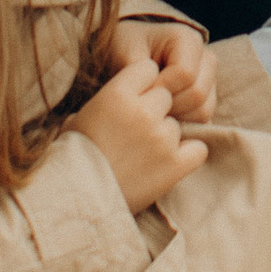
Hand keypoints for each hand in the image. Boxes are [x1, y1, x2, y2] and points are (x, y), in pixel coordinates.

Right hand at [79, 59, 210, 208]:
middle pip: (166, 96)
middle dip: (155, 111)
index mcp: (117, 93)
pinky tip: (170, 163)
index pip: (148, 69)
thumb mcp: (80, 118)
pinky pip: (198, 149)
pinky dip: (188, 156)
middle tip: (137, 133)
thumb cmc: (72, 159)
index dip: (144, 84)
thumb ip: (109, 99)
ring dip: (166, 137)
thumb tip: (123, 92)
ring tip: (143, 156)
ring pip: (178, 124)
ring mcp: (161, 138)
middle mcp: (143, 111)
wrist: (76, 202)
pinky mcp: (175, 164)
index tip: (136, 99)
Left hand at [116, 15, 216, 125]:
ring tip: (153, 111)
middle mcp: (206, 59)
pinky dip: (183, 126)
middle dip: (169, 105)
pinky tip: (163, 118)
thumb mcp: (127, 55)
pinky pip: (203, 121)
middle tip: (146, 105)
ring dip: (176, 118)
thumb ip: (138, 73)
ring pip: (203, 110)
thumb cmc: (127, 51)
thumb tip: (150, 97)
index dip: (161, 88)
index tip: (140, 91)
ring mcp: (210, 81)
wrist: (130, 55)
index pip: (185, 74)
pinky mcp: (209, 100)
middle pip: (198, 93)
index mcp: (188, 40)